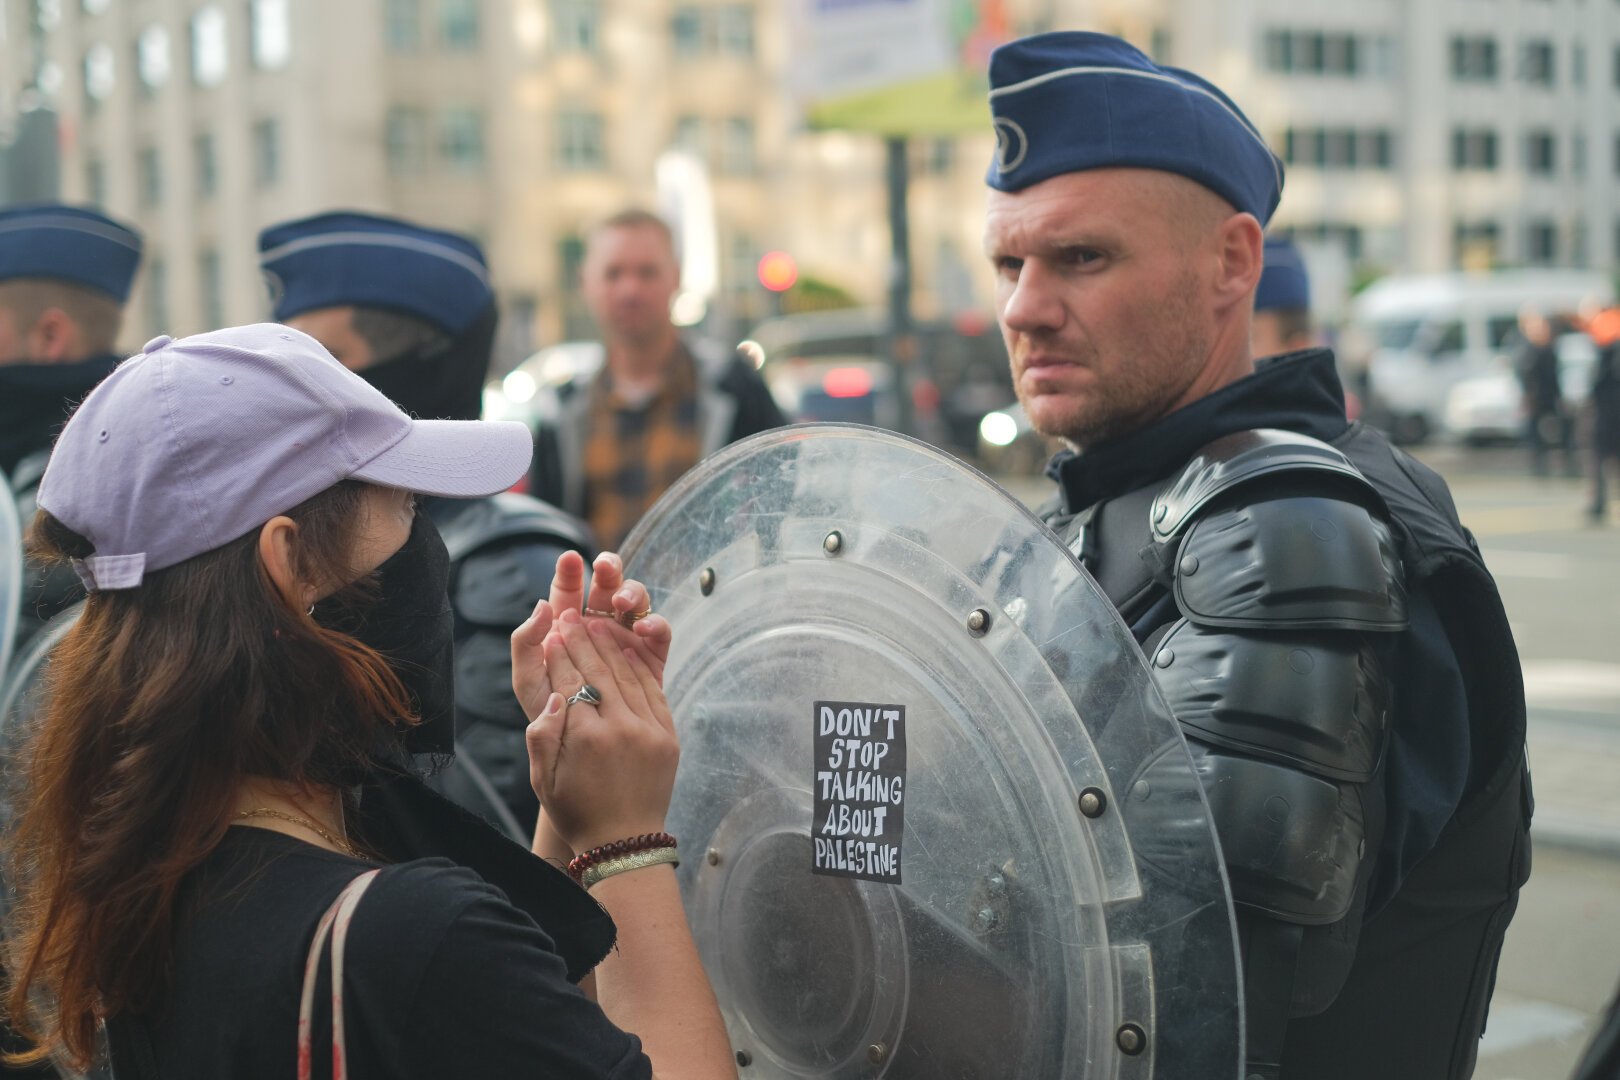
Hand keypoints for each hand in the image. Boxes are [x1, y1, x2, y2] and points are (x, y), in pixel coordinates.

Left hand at [512, 550, 672, 724]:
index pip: (570, 590)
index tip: (570, 559)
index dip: (571, 571)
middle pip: (608, 586)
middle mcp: (600, 626)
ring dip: (632, 593)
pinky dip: (655, 623)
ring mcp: (627, 639)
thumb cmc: (550, 713)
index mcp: (569, 626)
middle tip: (605, 568)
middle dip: (609, 570)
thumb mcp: (528, 680)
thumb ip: (526, 642)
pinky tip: (645, 627)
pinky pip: (658, 632)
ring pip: (635, 603)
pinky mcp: (651, 657)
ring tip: (622, 603)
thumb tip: (543, 605)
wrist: (582, 750)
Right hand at [523, 608, 678, 853]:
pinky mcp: (667, 736)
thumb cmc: (576, 811)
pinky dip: (638, 667)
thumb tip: (554, 694)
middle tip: (571, 615)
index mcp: (585, 737)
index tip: (552, 629)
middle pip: (599, 670)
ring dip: (610, 646)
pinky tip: (627, 649)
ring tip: (596, 623)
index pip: (571, 680)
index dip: (561, 652)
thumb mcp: (542, 780)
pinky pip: (652, 691)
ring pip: (626, 675)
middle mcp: (620, 727)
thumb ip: (541, 735)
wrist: (625, 843)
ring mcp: (648, 730)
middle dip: (583, 639)